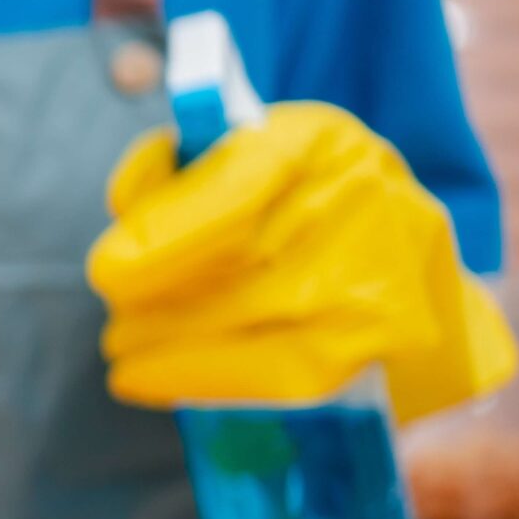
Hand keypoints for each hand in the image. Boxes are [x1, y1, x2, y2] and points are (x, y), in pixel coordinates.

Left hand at [90, 101, 513, 423]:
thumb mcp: (247, 162)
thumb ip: (177, 175)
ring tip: (126, 347)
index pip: (232, 186)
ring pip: (239, 319)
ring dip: (159, 341)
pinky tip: (146, 378)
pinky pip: (271, 372)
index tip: (108, 272)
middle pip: (229, 260)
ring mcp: (376, 271)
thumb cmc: (298, 210)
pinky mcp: (382, 337)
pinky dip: (195, 377)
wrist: (409, 271)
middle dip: (148, 298)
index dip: (160, 232)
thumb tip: (128, 206)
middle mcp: (355, 197)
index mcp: (314, 139)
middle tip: (115, 322)